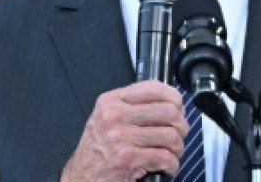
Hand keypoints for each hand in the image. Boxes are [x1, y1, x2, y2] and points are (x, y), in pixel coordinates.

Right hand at [61, 80, 187, 181]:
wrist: (80, 178)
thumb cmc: (96, 151)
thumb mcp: (106, 118)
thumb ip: (131, 106)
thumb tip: (167, 102)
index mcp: (111, 101)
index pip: (153, 87)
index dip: (174, 98)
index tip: (178, 108)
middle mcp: (115, 116)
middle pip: (168, 111)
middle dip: (181, 126)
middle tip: (178, 135)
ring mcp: (121, 137)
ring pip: (171, 136)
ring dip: (178, 148)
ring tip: (172, 153)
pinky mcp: (128, 159)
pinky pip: (165, 158)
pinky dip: (172, 165)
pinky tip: (166, 167)